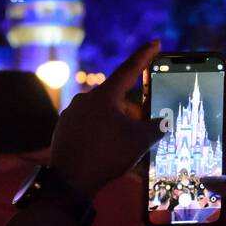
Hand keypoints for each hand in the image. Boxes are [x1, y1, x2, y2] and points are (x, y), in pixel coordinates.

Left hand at [50, 40, 164, 197]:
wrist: (70, 181)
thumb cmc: (106, 156)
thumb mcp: (139, 141)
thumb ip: (156, 127)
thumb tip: (162, 122)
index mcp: (104, 96)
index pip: (129, 70)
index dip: (145, 56)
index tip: (155, 43)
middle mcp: (84, 100)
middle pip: (116, 98)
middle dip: (131, 111)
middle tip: (142, 128)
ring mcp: (70, 114)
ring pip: (102, 113)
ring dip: (116, 124)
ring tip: (123, 145)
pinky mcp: (63, 128)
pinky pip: (88, 125)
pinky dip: (100, 133)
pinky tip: (105, 149)